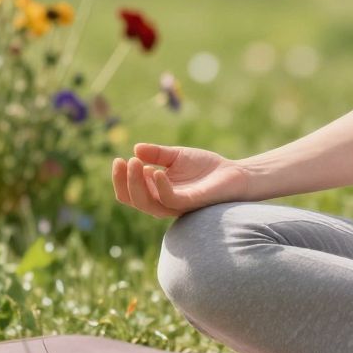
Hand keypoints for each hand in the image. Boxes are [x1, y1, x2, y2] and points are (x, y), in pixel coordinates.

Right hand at [110, 142, 250, 217]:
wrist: (234, 173)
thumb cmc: (205, 167)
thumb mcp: (176, 155)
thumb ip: (157, 153)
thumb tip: (135, 148)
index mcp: (156, 191)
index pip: (130, 192)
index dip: (120, 178)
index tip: (118, 159)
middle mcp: (163, 201)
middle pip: (134, 200)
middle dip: (124, 181)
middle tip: (124, 161)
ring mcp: (176, 205)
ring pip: (148, 204)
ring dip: (137, 184)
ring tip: (135, 163)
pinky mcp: (191, 203)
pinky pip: (171, 200)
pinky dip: (161, 187)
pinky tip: (156, 171)